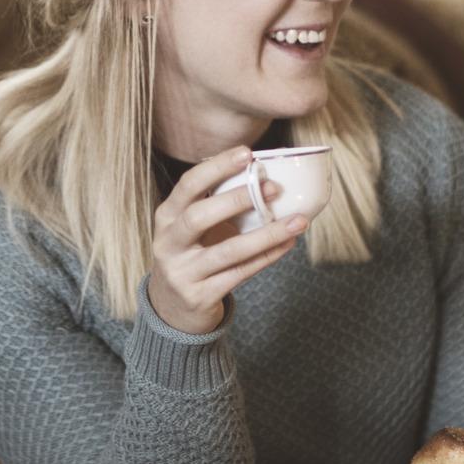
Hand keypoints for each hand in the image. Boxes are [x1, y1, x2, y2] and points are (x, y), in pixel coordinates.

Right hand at [143, 147, 308, 334]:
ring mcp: (182, 273)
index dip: (216, 167)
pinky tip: (287, 244)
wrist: (173, 309)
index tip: (246, 154)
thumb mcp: (192, 229)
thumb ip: (217, 206)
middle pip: (198, 216)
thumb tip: (266, 179)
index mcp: (167, 217)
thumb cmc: (193, 255)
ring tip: (297, 221)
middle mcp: (168, 243)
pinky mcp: (200, 296)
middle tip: (273, 187)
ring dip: (266, 234)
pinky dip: (267, 257)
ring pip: (227, 251)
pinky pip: (240, 273)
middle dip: (237, 199)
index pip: (188, 185)